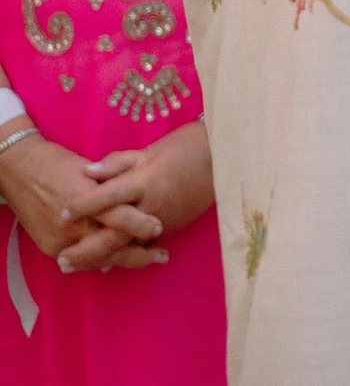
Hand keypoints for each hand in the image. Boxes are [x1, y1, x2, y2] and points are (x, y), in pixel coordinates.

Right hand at [0, 128, 155, 263]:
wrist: (20, 172)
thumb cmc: (61, 164)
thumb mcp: (92, 167)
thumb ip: (115, 183)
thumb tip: (136, 202)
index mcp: (85, 199)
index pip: (118, 217)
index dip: (140, 224)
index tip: (160, 228)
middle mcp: (71, 224)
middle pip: (110, 246)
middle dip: (138, 255)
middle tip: (161, 255)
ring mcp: (59, 239)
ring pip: (97, 258)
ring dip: (123, 260)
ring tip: (147, 258)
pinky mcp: (50, 247)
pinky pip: (81, 259)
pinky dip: (101, 259)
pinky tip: (120, 257)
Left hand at [56, 123, 211, 270]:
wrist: (225, 157)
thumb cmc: (186, 147)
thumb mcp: (150, 149)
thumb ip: (117, 162)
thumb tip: (87, 172)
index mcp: (145, 181)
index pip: (108, 196)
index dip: (83, 205)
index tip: (61, 213)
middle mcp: (153, 205)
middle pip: (115, 234)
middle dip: (87, 250)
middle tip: (62, 259)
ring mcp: (165, 219)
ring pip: (129, 245)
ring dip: (102, 258)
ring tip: (77, 266)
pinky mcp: (174, 226)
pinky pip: (145, 243)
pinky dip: (125, 252)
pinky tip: (107, 261)